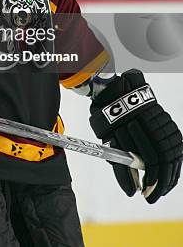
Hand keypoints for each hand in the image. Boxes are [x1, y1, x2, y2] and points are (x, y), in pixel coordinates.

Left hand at [90, 70, 181, 202]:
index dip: (151, 182)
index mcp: (146, 133)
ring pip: (175, 160)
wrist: (120, 93)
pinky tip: (167, 176)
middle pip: (166, 164)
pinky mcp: (173, 129)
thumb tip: (130, 193)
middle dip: (159, 184)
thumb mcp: (113, 142)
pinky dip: (172, 167)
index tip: (144, 194)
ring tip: (158, 190)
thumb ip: (122, 168)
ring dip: (168, 178)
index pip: (154, 163)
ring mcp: (170, 129)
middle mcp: (162, 130)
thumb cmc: (113, 119)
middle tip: (150, 197)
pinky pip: (177, 153)